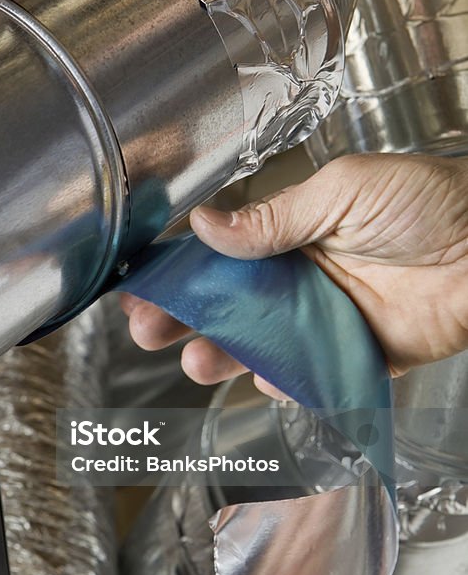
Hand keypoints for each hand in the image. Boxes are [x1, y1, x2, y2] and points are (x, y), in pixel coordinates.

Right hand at [122, 154, 467, 396]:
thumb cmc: (430, 202)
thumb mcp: (344, 190)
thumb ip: (276, 216)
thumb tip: (207, 226)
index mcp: (296, 230)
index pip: (225, 253)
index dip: (184, 271)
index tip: (144, 286)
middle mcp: (306, 277)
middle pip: (233, 305)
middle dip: (187, 320)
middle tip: (150, 331)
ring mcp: (330, 319)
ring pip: (263, 345)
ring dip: (226, 356)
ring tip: (197, 364)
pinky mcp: (361, 356)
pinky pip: (314, 377)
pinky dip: (289, 384)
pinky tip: (266, 381)